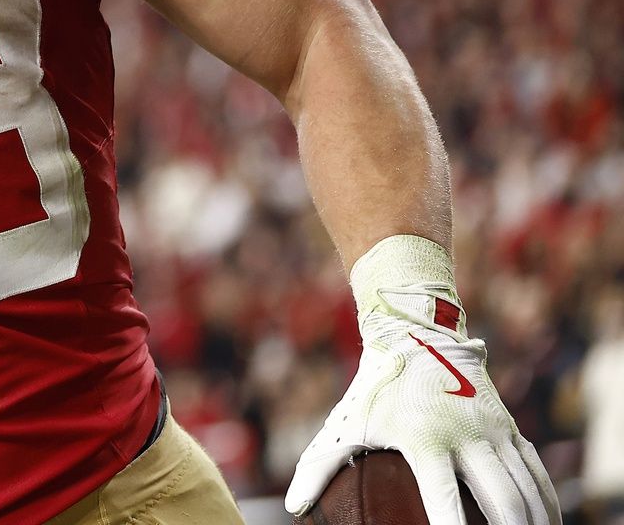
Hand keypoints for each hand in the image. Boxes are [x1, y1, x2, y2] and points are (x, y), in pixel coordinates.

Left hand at [285, 238, 559, 524]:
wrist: (416, 334)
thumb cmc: (376, 387)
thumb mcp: (344, 423)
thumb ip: (317, 467)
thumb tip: (294, 507)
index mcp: (424, 437)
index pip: (444, 495)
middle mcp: (465, 434)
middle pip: (500, 498)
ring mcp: (492, 429)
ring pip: (525, 488)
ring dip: (533, 522)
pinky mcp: (509, 426)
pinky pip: (535, 473)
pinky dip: (545, 503)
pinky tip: (546, 524)